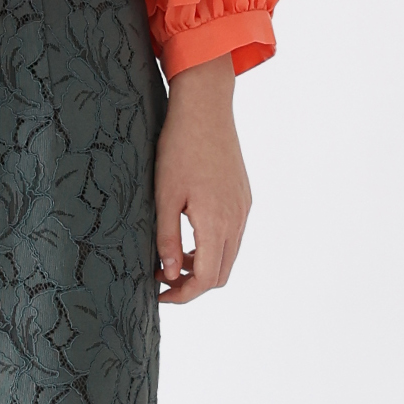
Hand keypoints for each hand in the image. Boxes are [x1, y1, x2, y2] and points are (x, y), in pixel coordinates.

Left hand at [154, 55, 250, 305]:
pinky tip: (190, 231)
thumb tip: (168, 274)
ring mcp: (243, 208)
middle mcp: (236, 219)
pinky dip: (213, 244)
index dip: (183, 294)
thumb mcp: (164, 196)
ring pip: (229, 254)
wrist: (206, 109)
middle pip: (221, 273)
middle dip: (193, 284)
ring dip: (203, 264)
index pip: (206, 279)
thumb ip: (167, 239)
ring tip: (172, 255)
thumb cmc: (180, 148)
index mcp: (216, 223)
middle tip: (163, 278)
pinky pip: (233, 233)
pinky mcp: (244, 197)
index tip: (160, 294)